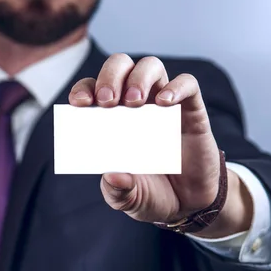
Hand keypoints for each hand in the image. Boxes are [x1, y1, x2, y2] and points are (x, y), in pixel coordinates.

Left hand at [68, 54, 251, 236]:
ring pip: (150, 66)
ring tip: (134, 102)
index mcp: (110, 118)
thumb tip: (111, 175)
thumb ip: (117, 191)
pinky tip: (165, 103)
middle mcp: (134, 104)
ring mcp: (163, 104)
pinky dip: (176, 87)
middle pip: (120, 66)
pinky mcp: (191, 110)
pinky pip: (187, 84)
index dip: (83, 89)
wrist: (190, 204)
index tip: (79, 103)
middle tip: (107, 100)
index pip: (92, 89)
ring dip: (139, 77)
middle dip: (110, 77)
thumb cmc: (151, 193)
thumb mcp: (129, 199)